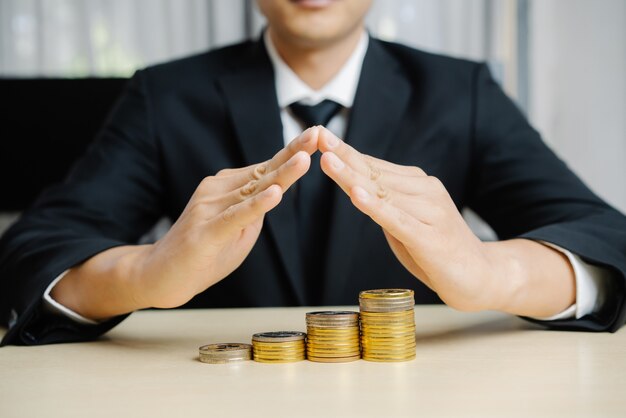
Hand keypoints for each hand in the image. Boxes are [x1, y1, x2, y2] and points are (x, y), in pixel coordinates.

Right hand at [133, 127, 318, 308]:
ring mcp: (209, 208)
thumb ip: (255, 211)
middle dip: (292, 153)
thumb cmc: (203, 254)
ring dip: (281, 174)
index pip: (266, 168)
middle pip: (263, 172)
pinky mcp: (205, 231)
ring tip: (305, 159)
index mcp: (227, 188)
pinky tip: (275, 195)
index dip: (291, 152)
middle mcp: (218, 190)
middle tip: (317, 133)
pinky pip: (236, 215)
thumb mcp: (237, 230)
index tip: (316, 135)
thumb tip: (275, 192)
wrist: (160, 276)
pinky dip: (257, 205)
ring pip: (253, 190)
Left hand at [317, 127, 503, 311]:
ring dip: (352, 176)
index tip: (320, 135)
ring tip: (327, 160)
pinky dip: (375, 207)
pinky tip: (356, 195)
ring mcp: (429, 213)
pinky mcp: (430, 238)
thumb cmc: (438, 249)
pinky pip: (397, 220)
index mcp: (418, 185)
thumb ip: (384, 203)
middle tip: (318, 136)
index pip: (374, 166)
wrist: (482, 276)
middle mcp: (425, 191)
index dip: (346, 151)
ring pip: (382, 193)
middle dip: (343, 155)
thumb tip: (355, 185)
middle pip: (374, 174)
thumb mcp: (406, 222)